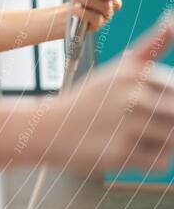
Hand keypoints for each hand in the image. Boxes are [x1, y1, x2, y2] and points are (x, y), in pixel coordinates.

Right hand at [50, 14, 173, 173]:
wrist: (47, 129)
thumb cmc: (88, 100)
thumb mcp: (117, 69)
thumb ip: (152, 45)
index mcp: (134, 72)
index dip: (167, 104)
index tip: (143, 108)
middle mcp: (131, 94)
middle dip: (168, 124)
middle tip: (142, 126)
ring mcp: (127, 124)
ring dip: (163, 144)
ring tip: (137, 138)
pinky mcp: (121, 152)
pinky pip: (163, 162)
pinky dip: (153, 161)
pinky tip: (130, 152)